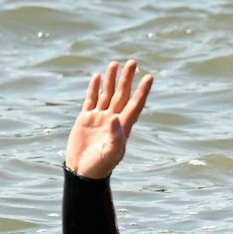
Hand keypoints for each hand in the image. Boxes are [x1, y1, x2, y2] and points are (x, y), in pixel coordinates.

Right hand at [65, 59, 152, 178]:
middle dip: (128, 78)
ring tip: (115, 63)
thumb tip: (115, 118)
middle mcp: (113, 118)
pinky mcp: (86, 118)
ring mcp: (99, 117)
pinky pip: (91, 99)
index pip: (136, 104)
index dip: (142, 90)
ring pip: (107, 93)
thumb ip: (116, 137)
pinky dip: (94, 88)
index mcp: (123, 126)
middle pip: (123, 94)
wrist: (82, 172)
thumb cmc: (100, 166)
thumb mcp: (111, 154)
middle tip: (133, 62)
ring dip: (112, 79)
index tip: (149, 77)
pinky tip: (97, 76)